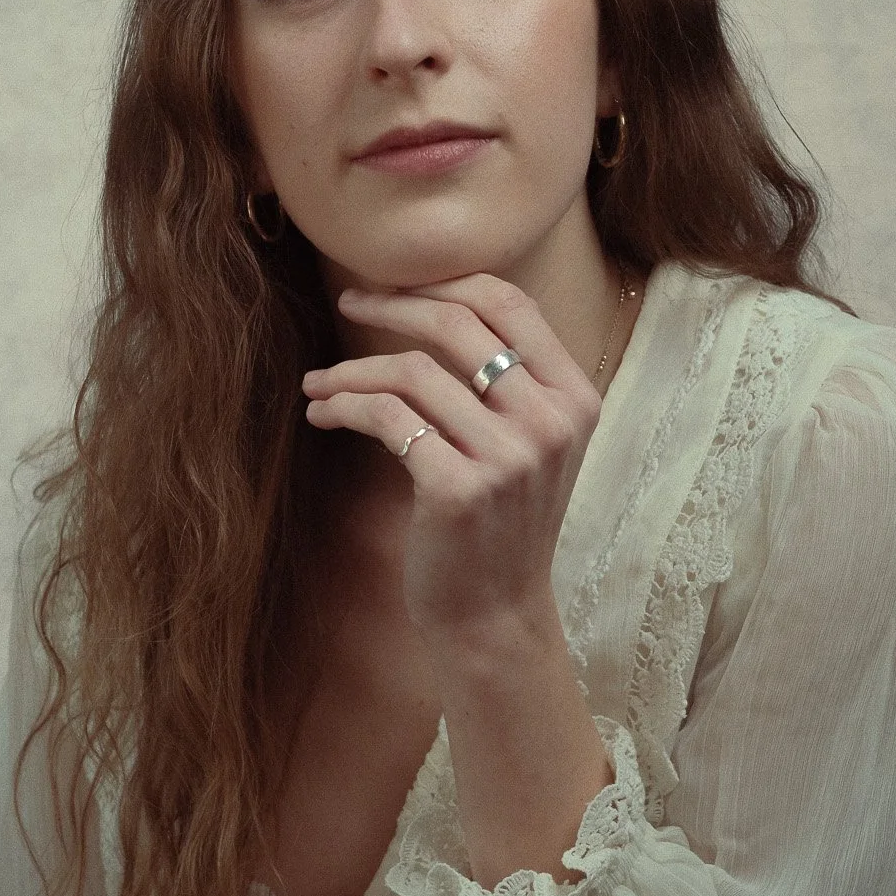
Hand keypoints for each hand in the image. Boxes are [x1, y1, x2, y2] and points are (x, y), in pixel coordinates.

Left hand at [301, 275, 601, 636]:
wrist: (495, 614)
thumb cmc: (500, 523)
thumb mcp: (531, 444)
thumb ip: (508, 381)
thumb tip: (432, 302)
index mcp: (575, 398)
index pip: (511, 303)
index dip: (446, 281)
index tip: (397, 285)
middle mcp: (550, 422)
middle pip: (457, 323)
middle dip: (391, 303)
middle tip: (348, 302)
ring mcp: (508, 457)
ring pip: (411, 370)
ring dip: (351, 369)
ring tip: (320, 383)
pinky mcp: (458, 489)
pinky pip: (387, 417)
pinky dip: (344, 407)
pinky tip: (324, 414)